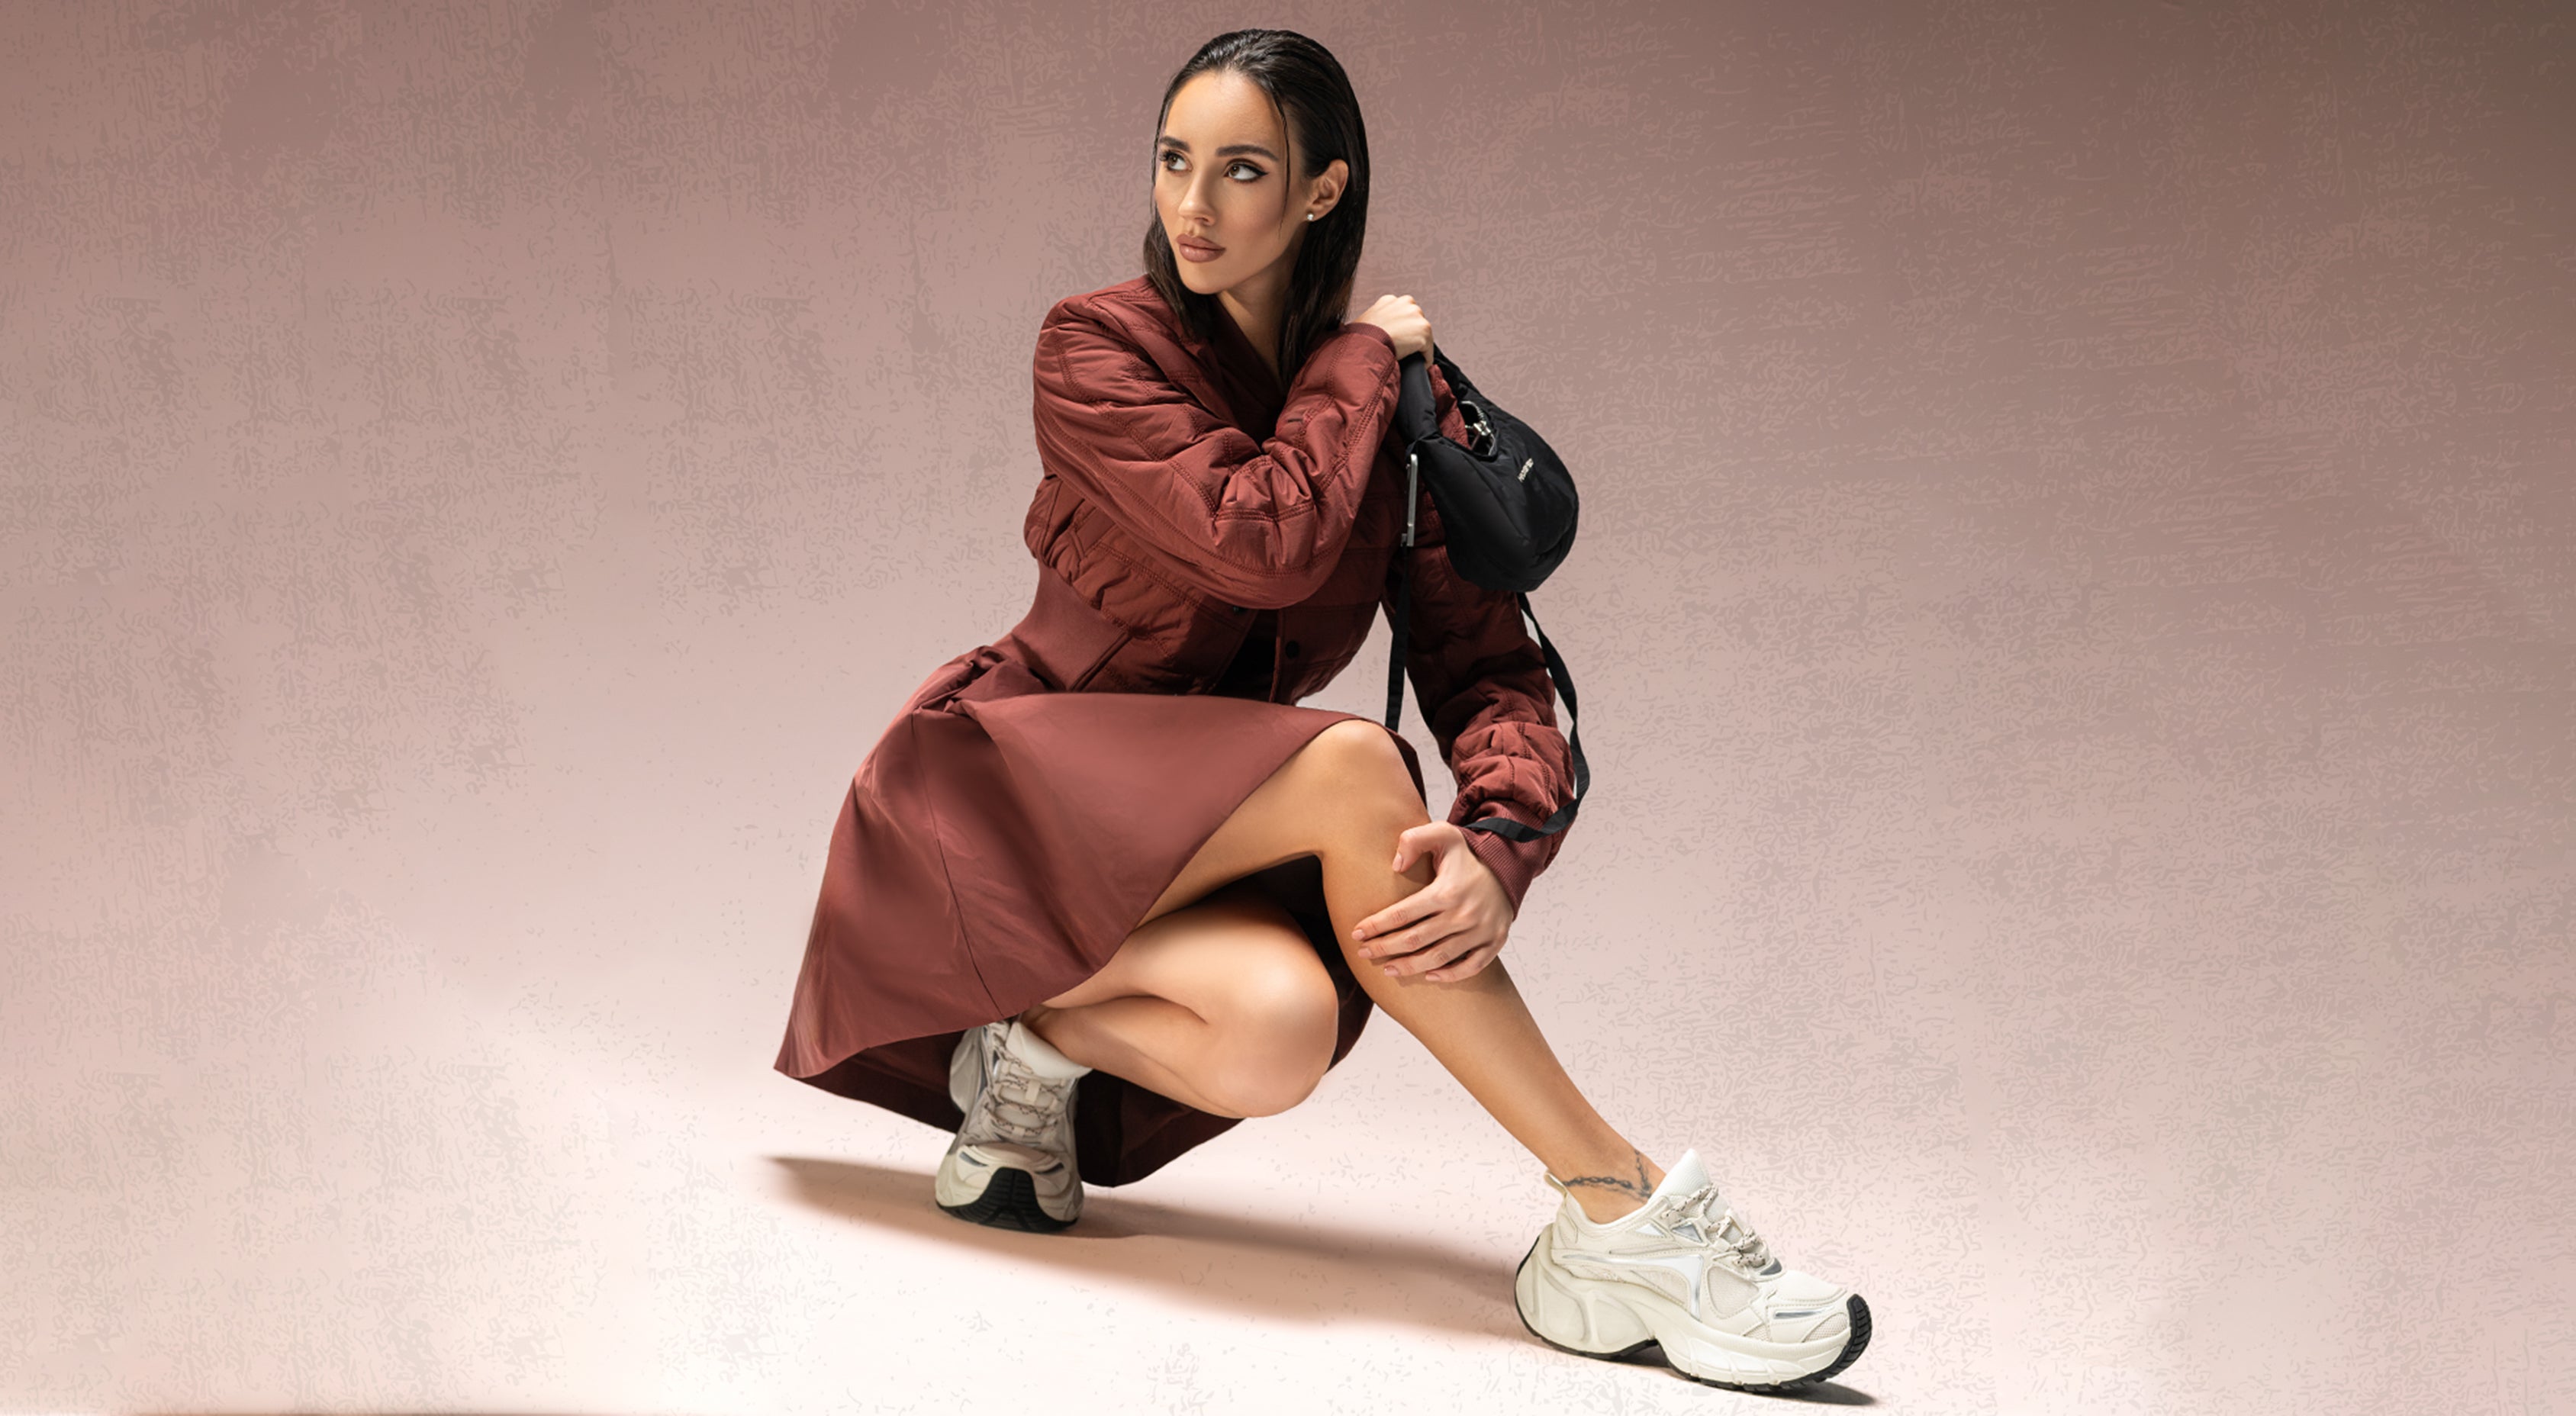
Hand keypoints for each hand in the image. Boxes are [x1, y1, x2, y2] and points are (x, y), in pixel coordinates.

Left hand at [1349, 821, 1515, 981]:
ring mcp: (1480, 931)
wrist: (1507, 868)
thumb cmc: (1467, 855)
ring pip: (1438, 958)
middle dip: (1384, 948)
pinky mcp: (1494, 942)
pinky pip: (1470, 967)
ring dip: (1409, 967)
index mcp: (1447, 891)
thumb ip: (1414, 840)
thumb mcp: (1443, 834)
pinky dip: (1448, 975)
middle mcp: (1464, 914)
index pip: (1402, 914)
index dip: (1376, 926)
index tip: (1357, 933)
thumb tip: (1395, 865)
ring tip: (1386, 968)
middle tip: (1363, 953)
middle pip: (1414, 940)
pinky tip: (1428, 975)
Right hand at [1353, 293, 1432, 361]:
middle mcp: (1406, 303)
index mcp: (1390, 300)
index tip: (1397, 341)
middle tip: (1402, 350)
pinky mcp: (1424, 331)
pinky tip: (1416, 366)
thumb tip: (1377, 335)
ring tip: (1408, 359)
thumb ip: (1377, 322)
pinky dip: (1424, 360)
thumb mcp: (1365, 323)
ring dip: (1418, 347)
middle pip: (1416, 322)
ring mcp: (1417, 316)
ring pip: (1423, 336)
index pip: (1403, 314)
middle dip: (1411, 335)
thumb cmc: (1360, 338)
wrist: (1366, 344)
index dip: (1401, 329)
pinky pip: (1428, 351)